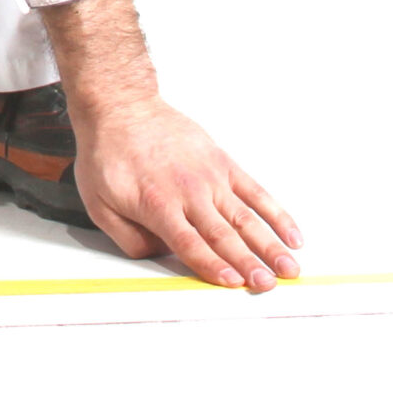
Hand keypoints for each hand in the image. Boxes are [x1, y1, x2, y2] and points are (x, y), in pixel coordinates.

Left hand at [41, 0, 303, 292]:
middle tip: (269, 285)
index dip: (213, 266)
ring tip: (290, 268)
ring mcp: (210, 176)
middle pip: (224, 234)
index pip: (190, 243)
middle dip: (249, 263)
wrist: (121, 107)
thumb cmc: (108, 155)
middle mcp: (189, 191)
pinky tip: (293, 234)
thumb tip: (161, 256)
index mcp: (158, 204)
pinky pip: (255, 191)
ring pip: (246, 217)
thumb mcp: (98, 203)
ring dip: (270, 245)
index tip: (234, 284)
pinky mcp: (222, 162)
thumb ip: (129, 237)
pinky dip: (276, 213)